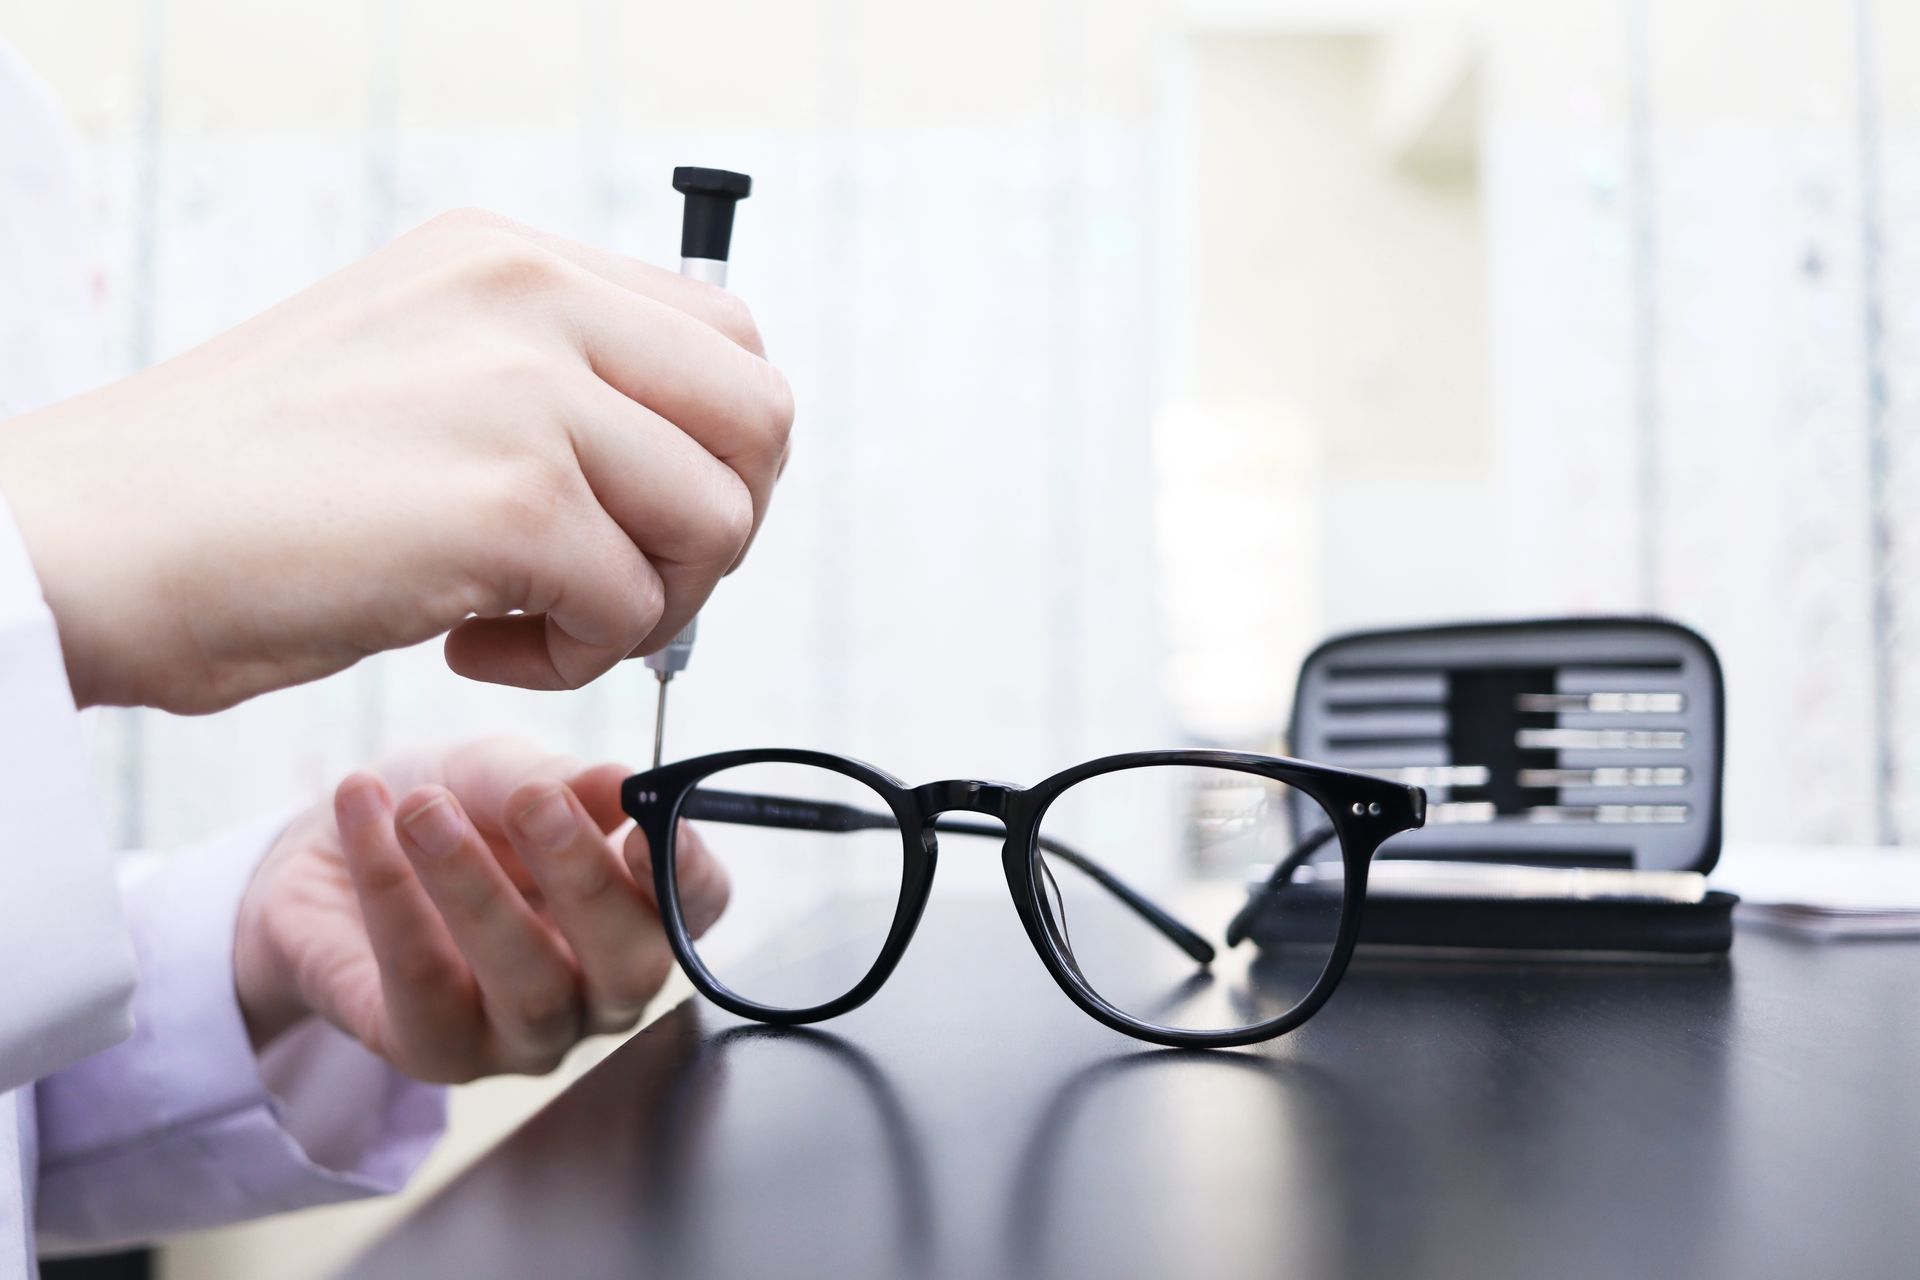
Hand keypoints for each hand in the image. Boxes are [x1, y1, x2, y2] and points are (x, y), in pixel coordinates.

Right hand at [0, 210, 792, 712]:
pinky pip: (636, 611)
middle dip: (716, 527)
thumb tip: (687, 472)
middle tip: (621, 584)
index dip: (713, 450)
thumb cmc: (248, 489)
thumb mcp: (419, 373)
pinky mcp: (512, 501)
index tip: (638, 520)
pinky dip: (575, 659)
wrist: (93, 540)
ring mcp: (527, 391)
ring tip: (536, 625)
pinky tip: (474, 651)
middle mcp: (533, 297)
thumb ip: (551, 387)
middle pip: (760, 417)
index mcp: (513, 261)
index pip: (725, 338)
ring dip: (649, 605)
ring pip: (718, 520)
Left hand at [232, 736, 729, 1081]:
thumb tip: (621, 781)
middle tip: (532, 804)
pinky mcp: (433, 1051)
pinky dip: (392, 896)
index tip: (642, 824)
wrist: (322, 857)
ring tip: (423, 809)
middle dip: (584, 880)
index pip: (695, 910)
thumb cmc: (447, 812)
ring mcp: (521, 1035)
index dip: (686, 874)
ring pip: (531, 988)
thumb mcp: (498, 773)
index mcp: (637, 912)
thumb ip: (554, 780)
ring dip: (475, 889)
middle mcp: (596, 989)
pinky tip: (365, 817)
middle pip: (629, 964)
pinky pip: (422, 984)